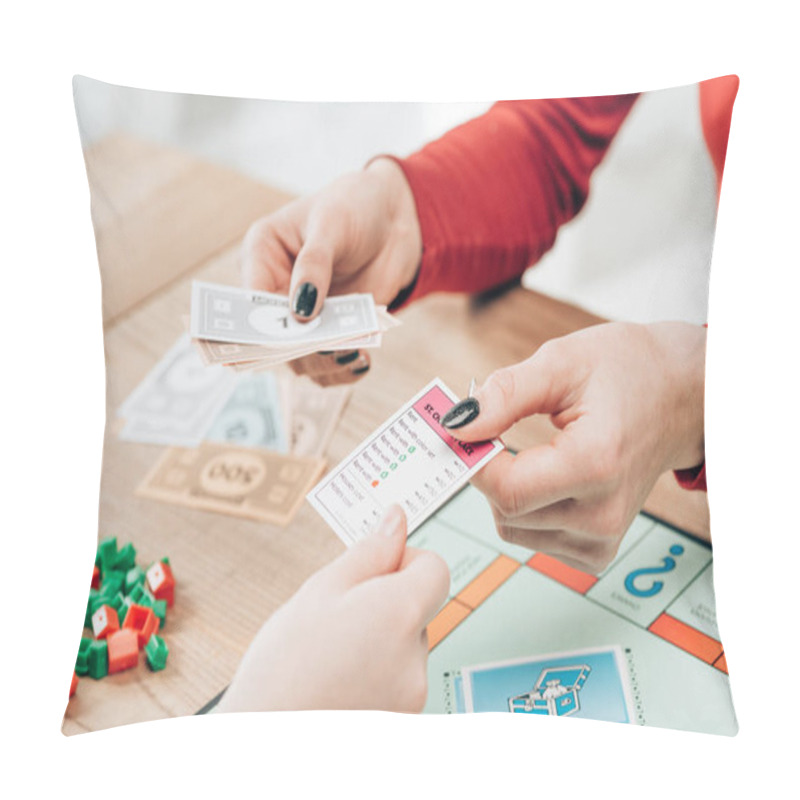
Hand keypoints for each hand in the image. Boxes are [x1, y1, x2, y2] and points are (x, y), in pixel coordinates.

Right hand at [215, 506, 448, 712]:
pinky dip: (376, 673)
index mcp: (399, 613)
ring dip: (379, 640)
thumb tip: (396, 520)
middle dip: (385, 602)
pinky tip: (338, 681)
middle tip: (335, 617)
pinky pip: (398, 679)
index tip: (372, 572)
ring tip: (330, 656)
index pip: (436, 569)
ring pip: (406, 645)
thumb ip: (368, 552)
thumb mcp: (319, 591)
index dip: (405, 561)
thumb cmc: (283, 667)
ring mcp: (412, 694)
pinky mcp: (403, 719)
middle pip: (418, 608)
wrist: (262, 743)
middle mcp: (416, 656)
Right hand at [241, 159, 421, 384]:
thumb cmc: (352, 206)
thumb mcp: (331, 224)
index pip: (248, 299)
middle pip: (272, 337)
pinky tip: (362, 361)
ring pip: (300, 357)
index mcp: (261, 257)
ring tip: (352, 355)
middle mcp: (276, 292)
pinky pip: (330, 362)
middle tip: (325, 351)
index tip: (277, 340)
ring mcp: (305, 316)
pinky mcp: (333, 331)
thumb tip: (300, 313)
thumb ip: (314, 265)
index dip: (257, 324)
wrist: (394, 218)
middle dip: (296, 349)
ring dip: (324, 363)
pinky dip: (344, 368)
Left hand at [442, 322, 705, 573]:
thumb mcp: (563, 363)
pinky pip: (532, 537)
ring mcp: (604, 538)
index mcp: (597, 463)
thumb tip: (457, 426)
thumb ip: (506, 395)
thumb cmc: (628, 371)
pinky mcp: (599, 550)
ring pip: (512, 528)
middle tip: (497, 430)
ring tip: (532, 450)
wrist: (683, 397)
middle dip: (488, 470)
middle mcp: (603, 512)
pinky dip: (525, 508)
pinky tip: (547, 476)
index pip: (506, 490)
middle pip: (504, 511)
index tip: (467, 430)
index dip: (474, 461)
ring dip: (506, 489)